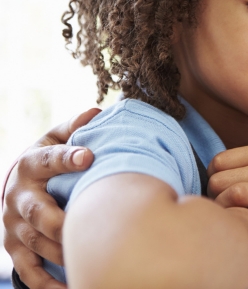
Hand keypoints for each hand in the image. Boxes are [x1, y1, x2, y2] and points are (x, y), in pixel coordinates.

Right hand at [2, 109, 98, 288]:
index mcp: (32, 165)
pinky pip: (28, 270)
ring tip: (85, 261)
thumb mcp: (57, 138)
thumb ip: (74, 128)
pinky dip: (46, 283)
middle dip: (59, 220)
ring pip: (35, 243)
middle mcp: (19, 196)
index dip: (67, 158)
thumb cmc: (50, 159)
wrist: (18, 185)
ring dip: (59, 253)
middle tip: (85, 227)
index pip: (48, 160)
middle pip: (36, 211)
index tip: (89, 155)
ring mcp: (14, 225)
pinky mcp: (15, 249)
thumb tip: (95, 113)